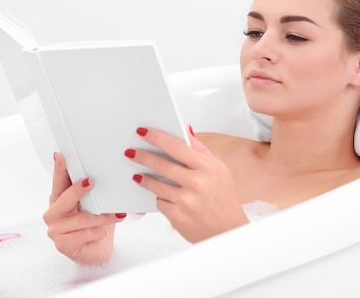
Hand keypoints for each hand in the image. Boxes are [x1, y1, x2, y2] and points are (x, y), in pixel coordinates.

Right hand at [42, 152, 125, 264]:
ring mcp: (55, 230)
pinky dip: (98, 232)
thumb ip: (97, 191)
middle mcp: (54, 213)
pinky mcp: (62, 245)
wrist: (98, 249)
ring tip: (118, 215)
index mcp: (59, 199)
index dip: (59, 168)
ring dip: (101, 217)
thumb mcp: (97, 203)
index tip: (61, 156)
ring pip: (81, 219)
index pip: (58, 181)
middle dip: (78, 190)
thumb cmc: (96, 224)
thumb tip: (111, 174)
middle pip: (65, 199)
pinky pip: (84, 235)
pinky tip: (103, 233)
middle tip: (91, 181)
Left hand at [126, 126, 248, 242]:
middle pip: (162, 164)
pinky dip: (159, 198)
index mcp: (207, 168)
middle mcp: (197, 183)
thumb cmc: (223, 198)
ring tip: (139, 175)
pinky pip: (159, 202)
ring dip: (144, 178)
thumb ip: (200, 149)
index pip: (177, 147)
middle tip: (131, 152)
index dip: (157, 137)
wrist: (228, 230)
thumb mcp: (218, 169)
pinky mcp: (177, 217)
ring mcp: (186, 201)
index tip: (143, 131)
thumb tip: (185, 129)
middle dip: (142, 156)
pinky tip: (162, 196)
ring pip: (156, 185)